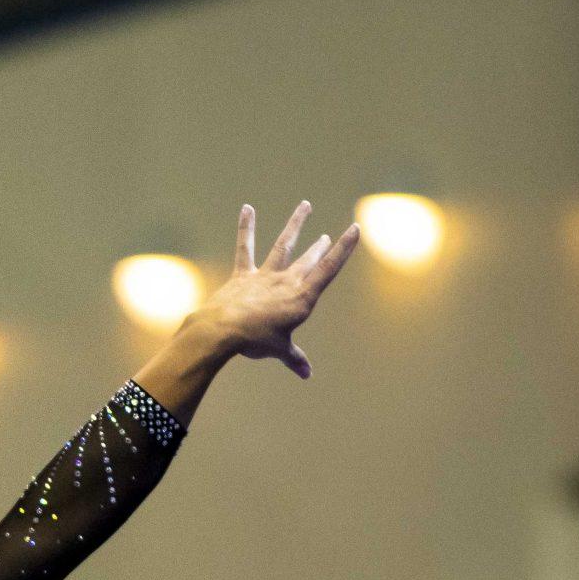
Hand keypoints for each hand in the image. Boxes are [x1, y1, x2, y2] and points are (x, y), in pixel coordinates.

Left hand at [193, 201, 359, 378]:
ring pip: (284, 245)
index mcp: (302, 298)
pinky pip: (245, 248)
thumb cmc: (254, 342)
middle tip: (326, 237)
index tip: (355, 228)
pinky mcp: (243, 275)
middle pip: (309, 259)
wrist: (222, 331)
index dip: (343, 248)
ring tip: (305, 205)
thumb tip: (306, 374)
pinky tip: (247, 208)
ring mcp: (264, 276)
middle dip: (320, 248)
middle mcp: (287, 281)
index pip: (328, 269)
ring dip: (295, 224)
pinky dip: (246, 228)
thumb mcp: (279, 351)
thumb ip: (294, 358)